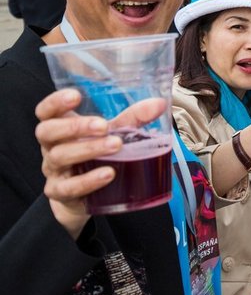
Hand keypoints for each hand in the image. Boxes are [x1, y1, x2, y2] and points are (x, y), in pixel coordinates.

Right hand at [35, 90, 167, 238]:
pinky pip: (68, 187)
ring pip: (59, 157)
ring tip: (115, 146)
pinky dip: (88, 180)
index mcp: (60, 128)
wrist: (84, 198)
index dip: (55, 102)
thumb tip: (159, 103)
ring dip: (88, 150)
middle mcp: (51, 147)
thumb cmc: (96, 157)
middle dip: (75, 126)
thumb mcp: (113, 134)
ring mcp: (53, 171)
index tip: (75, 96)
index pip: (45, 111)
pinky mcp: (60, 193)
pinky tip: (108, 174)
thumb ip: (133, 119)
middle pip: (47, 131)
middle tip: (103, 125)